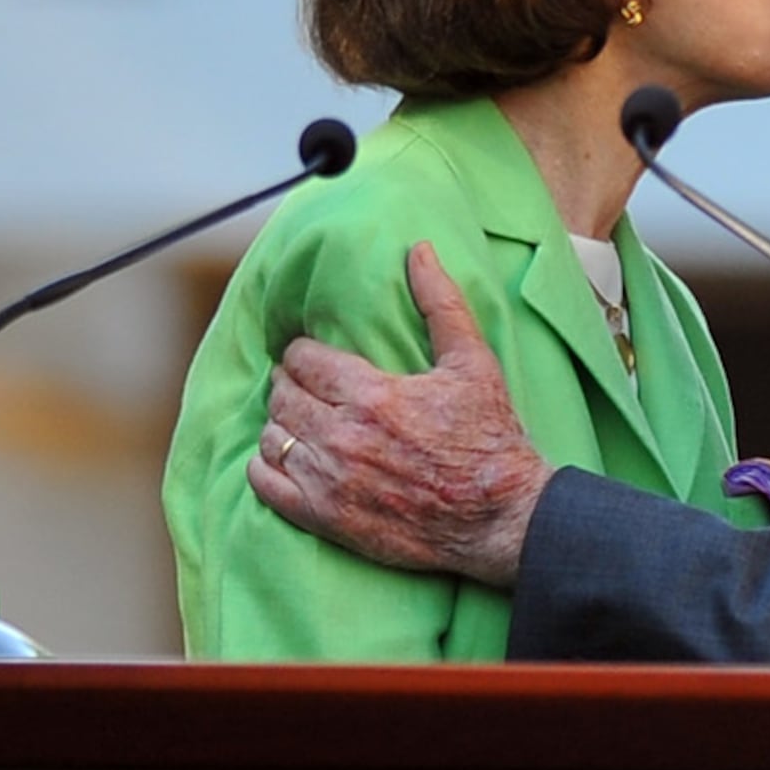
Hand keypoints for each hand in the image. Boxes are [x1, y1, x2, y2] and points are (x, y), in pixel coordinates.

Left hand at [252, 242, 550, 588]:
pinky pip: (266, 484)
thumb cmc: (492, 440)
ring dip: (281, 424)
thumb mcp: (474, 363)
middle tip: (308, 387)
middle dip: (291, 384)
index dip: (305, 353)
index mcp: (372, 394)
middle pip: (282, 394)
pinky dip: (265, 467)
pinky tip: (286, 459)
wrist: (503, 518)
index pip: (302, 358)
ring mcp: (332, 481)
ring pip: (272, 437)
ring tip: (302, 422)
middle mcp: (343, 436)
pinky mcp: (328, 518)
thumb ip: (441, 304)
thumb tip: (419, 250)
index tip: (315, 359)